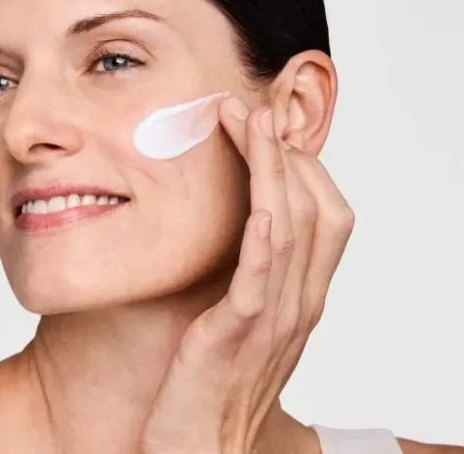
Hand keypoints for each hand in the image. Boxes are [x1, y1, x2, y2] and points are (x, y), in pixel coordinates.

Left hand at [139, 99, 354, 453]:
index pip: (325, 214)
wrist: (201, 445)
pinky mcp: (236, 335)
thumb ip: (254, 271)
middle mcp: (299, 301)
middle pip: (314, 209)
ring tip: (249, 123)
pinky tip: (259, 209)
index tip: (266, 127)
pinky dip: (264, 242)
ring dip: (271, 172)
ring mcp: (273, 318)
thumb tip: (244, 220)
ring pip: (290, 230)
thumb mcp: (246, 314)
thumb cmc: (217, 375)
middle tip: (251, 108)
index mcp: (302, 292)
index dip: (302, 165)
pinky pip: (260, 282)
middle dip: (285, 152)